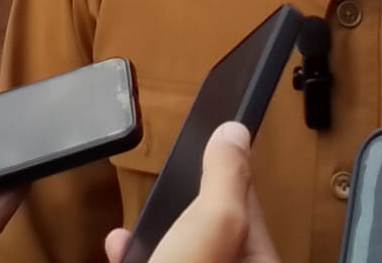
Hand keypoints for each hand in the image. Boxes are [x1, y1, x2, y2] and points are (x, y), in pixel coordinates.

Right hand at [103, 123, 279, 262]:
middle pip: (214, 223)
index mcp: (260, 259)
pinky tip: (122, 244)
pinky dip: (137, 249)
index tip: (208, 138)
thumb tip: (234, 132)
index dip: (226, 168)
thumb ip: (225, 178)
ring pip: (183, 245)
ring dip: (158, 223)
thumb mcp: (213, 225)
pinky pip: (157, 259)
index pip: (247, 202)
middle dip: (189, 195)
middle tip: (173, 171)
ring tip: (145, 207)